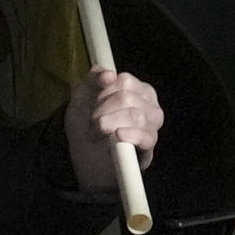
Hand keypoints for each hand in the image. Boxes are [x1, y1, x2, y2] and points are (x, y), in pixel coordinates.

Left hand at [64, 67, 162, 197]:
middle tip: (92, 123)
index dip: (103, 92)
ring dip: (109, 123)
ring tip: (96, 133)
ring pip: (136, 115)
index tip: (91, 105)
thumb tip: (109, 74)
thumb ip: (92, 80)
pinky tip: (119, 135)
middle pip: (129, 98)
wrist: (85, 161)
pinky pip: (146, 137)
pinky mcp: (149, 147)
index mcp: (137, 90)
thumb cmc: (86, 127)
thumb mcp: (82, 99)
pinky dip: (131, 135)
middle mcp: (149, 105)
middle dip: (103, 110)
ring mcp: (152, 126)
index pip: (125, 80)